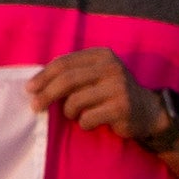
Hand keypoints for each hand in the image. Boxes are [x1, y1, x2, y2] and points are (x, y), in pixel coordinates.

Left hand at [28, 49, 143, 139]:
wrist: (148, 111)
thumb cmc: (112, 93)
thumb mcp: (96, 75)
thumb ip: (73, 74)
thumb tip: (36, 85)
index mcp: (101, 55)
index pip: (64, 63)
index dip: (43, 76)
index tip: (30, 88)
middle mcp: (111, 67)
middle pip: (67, 80)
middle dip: (46, 94)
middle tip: (35, 106)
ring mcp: (118, 87)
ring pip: (75, 101)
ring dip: (69, 112)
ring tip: (76, 115)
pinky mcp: (121, 107)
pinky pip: (87, 118)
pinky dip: (84, 123)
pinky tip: (92, 122)